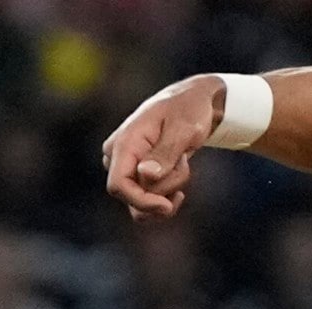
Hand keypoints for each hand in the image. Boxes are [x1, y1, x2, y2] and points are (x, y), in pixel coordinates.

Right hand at [101, 76, 222, 219]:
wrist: (194, 100)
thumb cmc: (189, 109)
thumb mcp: (184, 129)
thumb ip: (165, 153)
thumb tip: (144, 175)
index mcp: (125, 142)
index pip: (118, 185)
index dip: (141, 202)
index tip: (168, 205)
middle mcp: (117, 155)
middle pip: (133, 196)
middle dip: (165, 189)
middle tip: (184, 161)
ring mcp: (125, 165)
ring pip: (142, 200)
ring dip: (169, 188)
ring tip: (182, 160)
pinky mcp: (134, 172)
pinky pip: (146, 199)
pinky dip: (167, 193)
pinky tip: (179, 173)